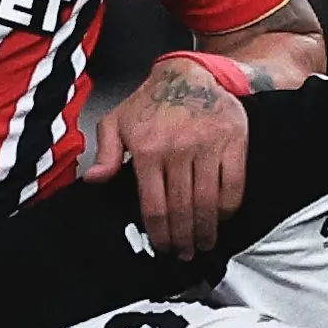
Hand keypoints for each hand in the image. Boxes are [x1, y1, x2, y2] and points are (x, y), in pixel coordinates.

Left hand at [82, 57, 247, 258]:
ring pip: (207, 202)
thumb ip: (106, 152)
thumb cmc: (151, 102)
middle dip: (183, 238)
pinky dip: (228, 208)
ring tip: (203, 243)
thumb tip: (94, 179)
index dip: (160, 234)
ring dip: (206, 230)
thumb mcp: (117, 121)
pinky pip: (233, 185)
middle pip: (182, 209)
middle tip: (184, 253)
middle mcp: (178, 149)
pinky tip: (221, 218)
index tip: (164, 247)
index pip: (154, 206)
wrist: (188, 73)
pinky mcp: (233, 141)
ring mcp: (208, 145)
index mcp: (147, 150)